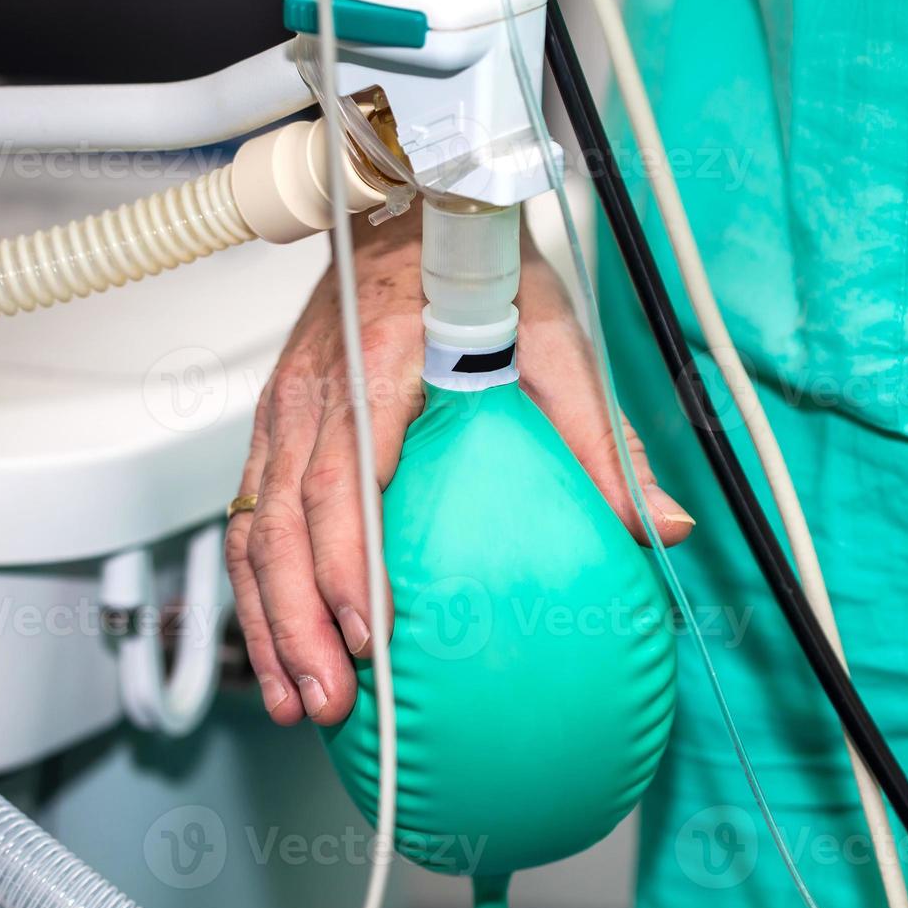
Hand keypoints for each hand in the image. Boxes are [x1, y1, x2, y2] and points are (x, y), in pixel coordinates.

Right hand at [225, 208, 695, 725]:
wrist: (411, 207)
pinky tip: (276, 645)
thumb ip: (599, 434)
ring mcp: (284, 407)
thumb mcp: (555, 338)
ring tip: (291, 700)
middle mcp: (315, 386)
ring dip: (266, 621)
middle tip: (328, 700)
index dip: (346, 558)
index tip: (367, 632)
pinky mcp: (275, 426)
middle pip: (286, 520)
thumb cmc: (476, 266)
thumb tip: (658, 524)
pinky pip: (248, 516)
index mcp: (379, 357)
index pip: (345, 471)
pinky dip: (254, 589)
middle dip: (297, 621)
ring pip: (253, 528)